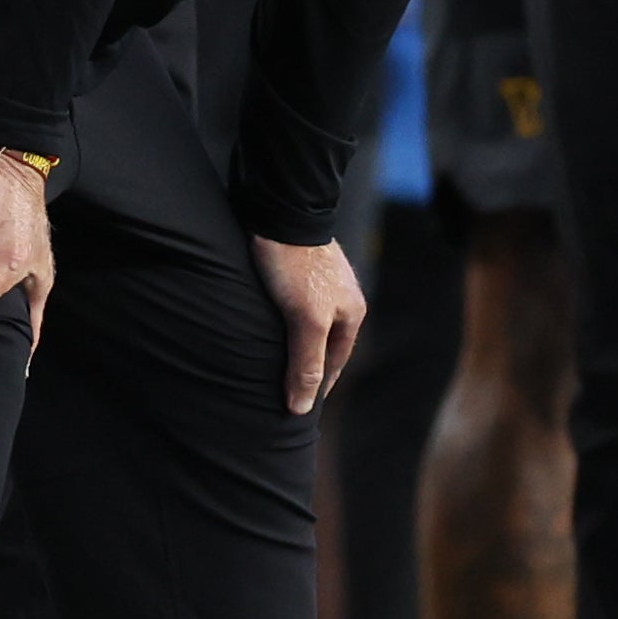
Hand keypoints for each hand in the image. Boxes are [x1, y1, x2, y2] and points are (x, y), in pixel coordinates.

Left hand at [252, 235, 364, 416]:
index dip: (318, 386)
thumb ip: (306, 364)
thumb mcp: (304, 320)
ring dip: (294, 344)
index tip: (300, 407)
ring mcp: (322, 281)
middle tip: (286, 391)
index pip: (334, 363)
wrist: (280, 210)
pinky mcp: (300, 267)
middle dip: (308, 367)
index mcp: (351, 312)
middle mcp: (342, 297)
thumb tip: (302, 408)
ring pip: (308, 324)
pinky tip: (266, 327)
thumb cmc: (294, 265)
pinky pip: (294, 306)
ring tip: (273, 363)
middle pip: (324, 344)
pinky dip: (283, 323)